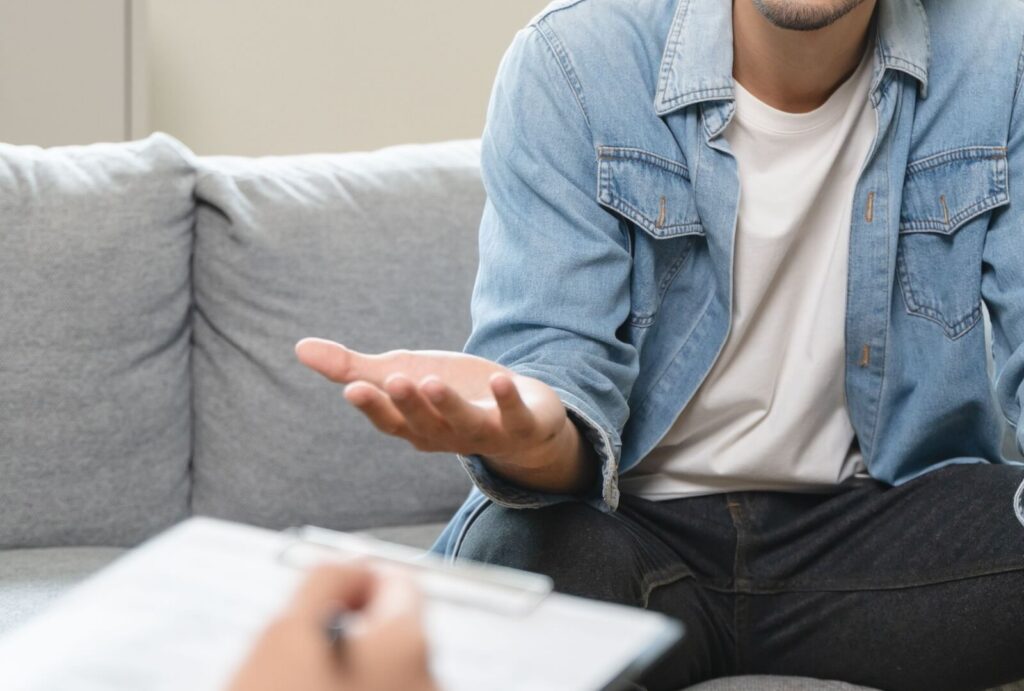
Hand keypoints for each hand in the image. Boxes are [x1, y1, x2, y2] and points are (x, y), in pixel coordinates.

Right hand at [227, 564, 436, 690]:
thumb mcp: (283, 636)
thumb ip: (326, 580)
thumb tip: (355, 563)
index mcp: (409, 646)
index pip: (402, 583)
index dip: (359, 582)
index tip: (327, 599)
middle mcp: (430, 685)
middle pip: (396, 635)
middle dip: (350, 638)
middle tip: (298, 663)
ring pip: (387, 679)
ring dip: (350, 680)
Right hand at [294, 338, 571, 470]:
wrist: (520, 420)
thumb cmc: (451, 397)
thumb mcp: (402, 376)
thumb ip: (353, 368)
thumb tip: (299, 347)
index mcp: (414, 426)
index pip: (388, 420)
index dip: (372, 407)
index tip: (352, 389)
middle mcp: (446, 435)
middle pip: (423, 423)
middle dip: (407, 404)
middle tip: (391, 381)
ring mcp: (485, 433)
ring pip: (464, 423)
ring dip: (448, 405)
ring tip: (431, 381)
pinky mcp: (520, 424)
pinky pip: (513, 416)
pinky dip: (506, 400)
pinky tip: (499, 379)